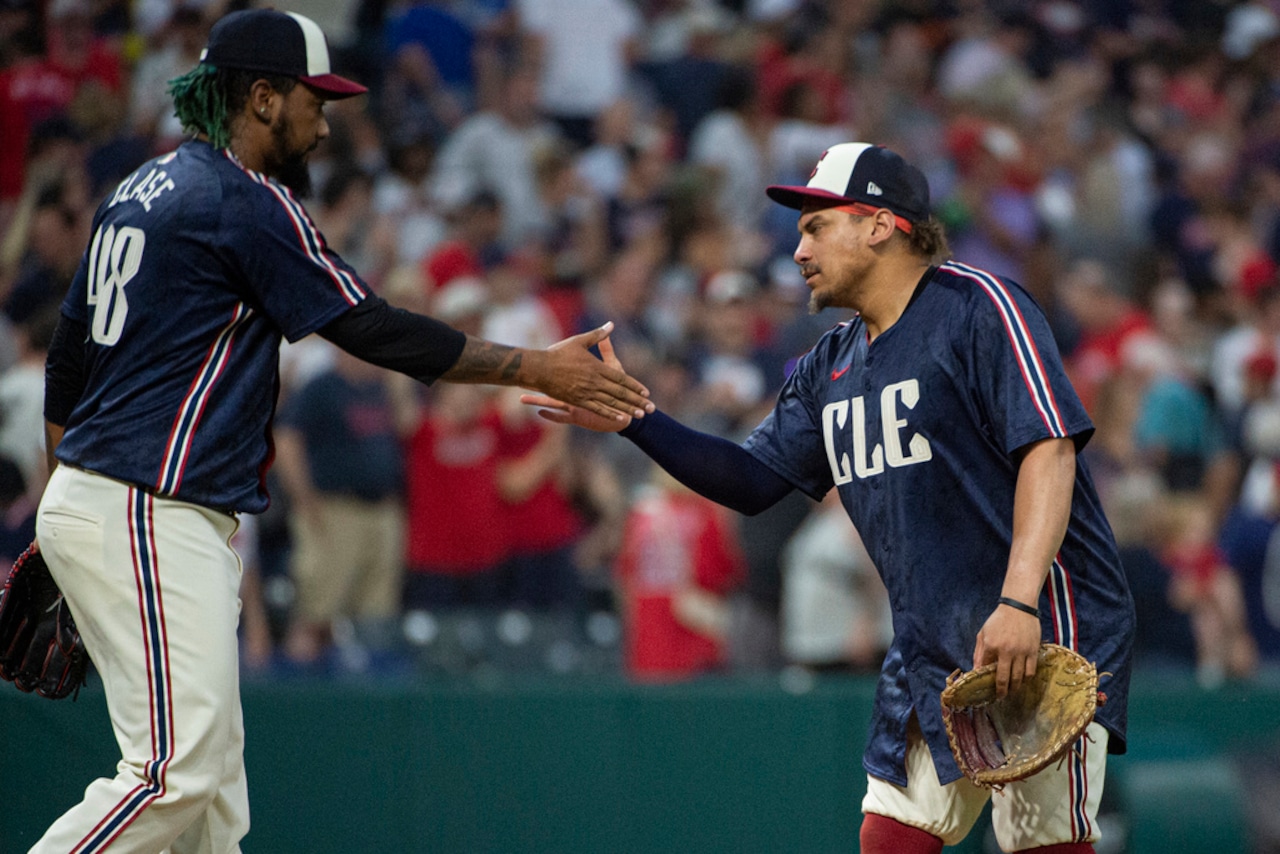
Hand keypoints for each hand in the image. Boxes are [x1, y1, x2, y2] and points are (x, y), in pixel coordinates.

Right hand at [533, 324, 651, 421]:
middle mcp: (595, 382)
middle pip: (620, 393)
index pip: (621, 378)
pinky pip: (597, 409)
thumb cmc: (558, 354)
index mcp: (597, 368)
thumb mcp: (579, 342)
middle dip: (636, 401)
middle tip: (651, 408)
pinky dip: (610, 414)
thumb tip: (611, 325)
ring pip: (611, 403)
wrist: (539, 369)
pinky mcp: (578, 401)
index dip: (634, 386)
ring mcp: (587, 393)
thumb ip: (597, 336)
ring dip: (627, 409)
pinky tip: (619, 418)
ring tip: (640, 415)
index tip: (646, 392)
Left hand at [972, 603, 1041, 697]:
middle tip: (1000, 697)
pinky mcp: (1033, 651)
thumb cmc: (998, 620)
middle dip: (1001, 691)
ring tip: (1012, 691)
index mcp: (991, 645)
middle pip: (1004, 678)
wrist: (1019, 607)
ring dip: (1015, 687)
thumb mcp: (983, 633)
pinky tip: (1023, 681)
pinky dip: (1026, 679)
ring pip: (1018, 678)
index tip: (986, 688)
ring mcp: (1021, 652)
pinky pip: (1031, 671)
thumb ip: (978, 652)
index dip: (986, 680)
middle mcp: (1006, 651)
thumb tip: (975, 670)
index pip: (986, 669)